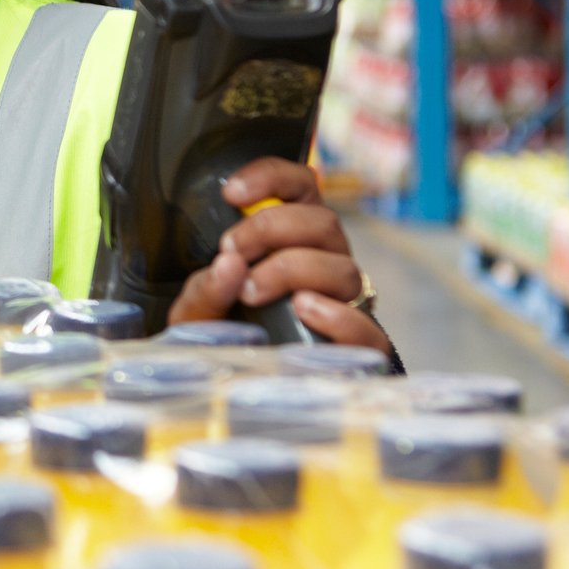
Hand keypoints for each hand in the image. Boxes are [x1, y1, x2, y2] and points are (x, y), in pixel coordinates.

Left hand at [165, 157, 391, 352]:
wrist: (244, 391)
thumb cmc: (224, 339)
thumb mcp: (198, 313)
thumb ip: (206, 290)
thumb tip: (229, 264)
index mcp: (294, 241)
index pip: (303, 188)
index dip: (274, 177)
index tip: (231, 194)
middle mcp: (326, 264)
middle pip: (324, 222)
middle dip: (272, 228)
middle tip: (232, 251)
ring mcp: (345, 304)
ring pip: (344, 268)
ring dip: (293, 269)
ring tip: (252, 291)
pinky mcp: (357, 349)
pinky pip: (370, 330)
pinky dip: (339, 317)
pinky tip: (304, 311)